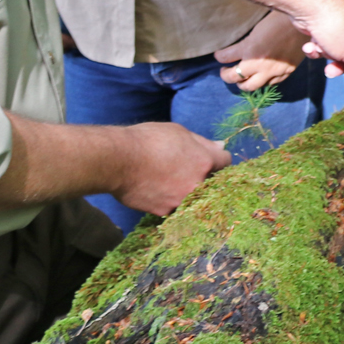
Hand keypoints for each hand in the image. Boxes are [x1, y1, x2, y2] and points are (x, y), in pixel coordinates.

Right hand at [113, 122, 230, 216]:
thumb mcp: (179, 132)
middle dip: (202, 177)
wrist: (118, 160)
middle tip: (184, 170)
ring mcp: (182, 200)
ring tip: (166, 180)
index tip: (209, 159)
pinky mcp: (165, 211)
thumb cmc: (148, 140)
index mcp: (204, 161)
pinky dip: (167, 200)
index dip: (217, 159)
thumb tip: (220, 147)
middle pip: (211, 183)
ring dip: (184, 191)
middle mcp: (198, 184)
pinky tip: (156, 190)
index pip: (225, 162)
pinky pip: (173, 206)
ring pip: (192, 197)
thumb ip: (202, 143)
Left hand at [213, 12, 308, 91]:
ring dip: (243, 83)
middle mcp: (258, 64)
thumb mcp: (258, 29)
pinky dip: (262, 81)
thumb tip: (239, 49)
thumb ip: (247, 42)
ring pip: (251, 87)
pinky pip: (270, 84)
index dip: (220, 56)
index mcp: (249, 49)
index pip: (225, 57)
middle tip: (226, 71)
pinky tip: (262, 76)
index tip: (219, 55)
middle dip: (227, 75)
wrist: (305, 21)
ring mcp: (273, 71)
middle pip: (234, 78)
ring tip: (243, 78)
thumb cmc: (280, 19)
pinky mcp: (286, 72)